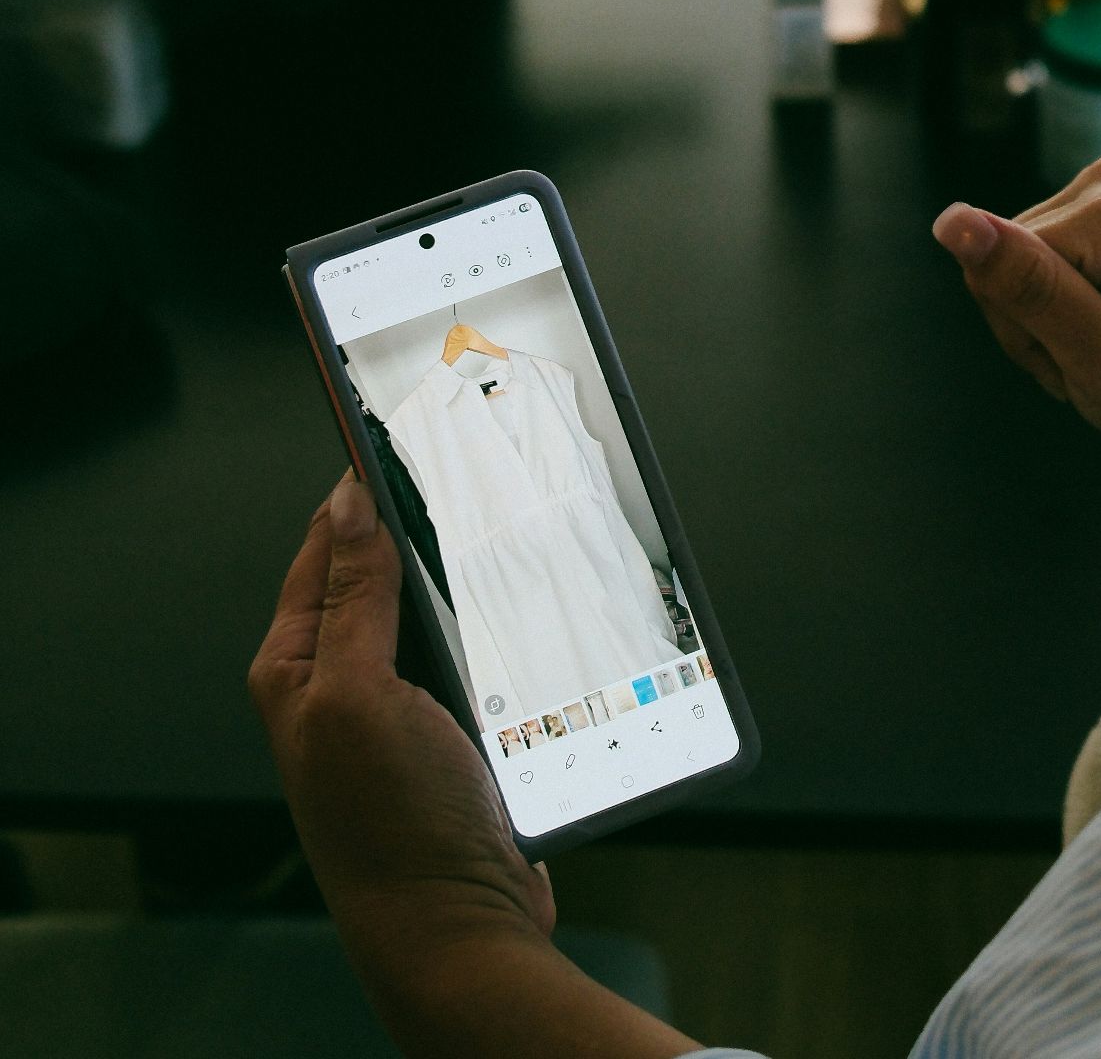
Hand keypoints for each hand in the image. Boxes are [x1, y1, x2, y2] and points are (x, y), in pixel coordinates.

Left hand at [248, 472, 553, 974]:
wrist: (457, 925)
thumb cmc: (393, 826)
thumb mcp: (360, 693)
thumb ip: (353, 596)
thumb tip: (349, 503)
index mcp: (296, 665)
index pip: (325, 545)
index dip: (365, 492)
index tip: (412, 443)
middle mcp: (343, 685)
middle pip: (387, 578)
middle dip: (429, 540)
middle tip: (479, 496)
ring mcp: (401, 713)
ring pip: (441, 620)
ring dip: (473, 596)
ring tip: (512, 559)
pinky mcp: (457, 738)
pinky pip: (482, 664)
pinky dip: (505, 642)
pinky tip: (535, 629)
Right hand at [933, 153, 1100, 460]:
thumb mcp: (1099, 358)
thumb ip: (1030, 290)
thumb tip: (953, 220)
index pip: (1004, 268)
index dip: (1025, 332)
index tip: (1082, 361)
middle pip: (1001, 258)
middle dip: (1031, 325)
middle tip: (1090, 358)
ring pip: (1005, 260)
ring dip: (1038, 320)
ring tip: (1097, 344)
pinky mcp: (1089, 196)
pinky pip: (1024, 254)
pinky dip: (1047, 304)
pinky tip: (1093, 321)